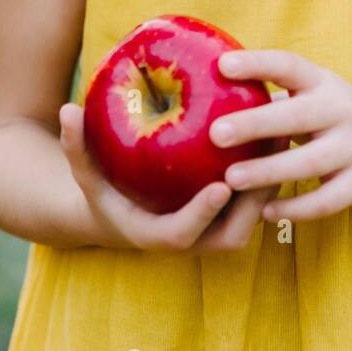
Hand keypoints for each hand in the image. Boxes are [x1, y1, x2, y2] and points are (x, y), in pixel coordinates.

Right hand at [59, 103, 277, 252]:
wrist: (120, 216)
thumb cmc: (102, 193)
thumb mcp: (85, 173)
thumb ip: (76, 146)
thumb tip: (68, 109)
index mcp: (158, 236)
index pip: (184, 233)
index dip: (203, 213)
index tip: (220, 185)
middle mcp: (192, 241)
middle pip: (233, 232)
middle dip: (255, 199)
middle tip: (268, 155)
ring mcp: (213, 232)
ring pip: (253, 217)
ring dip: (271, 183)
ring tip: (283, 137)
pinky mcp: (228, 217)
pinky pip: (254, 200)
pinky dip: (269, 172)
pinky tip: (278, 132)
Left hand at [211, 50, 351, 221]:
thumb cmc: (337, 115)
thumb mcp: (317, 93)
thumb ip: (276, 94)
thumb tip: (211, 89)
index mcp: (324, 83)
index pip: (289, 65)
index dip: (257, 63)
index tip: (222, 64)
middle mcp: (342, 111)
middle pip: (297, 116)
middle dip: (255, 124)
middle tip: (215, 133)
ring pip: (309, 162)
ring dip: (268, 171)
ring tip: (231, 178)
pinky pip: (326, 200)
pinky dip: (296, 208)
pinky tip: (265, 213)